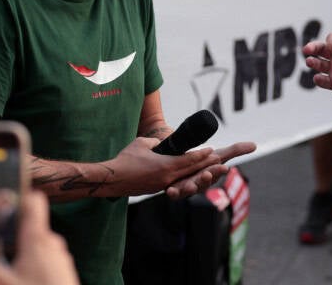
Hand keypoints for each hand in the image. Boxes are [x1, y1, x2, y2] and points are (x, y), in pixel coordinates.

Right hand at [0, 191, 79, 284]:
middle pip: (28, 228)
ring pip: (35, 246)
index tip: (3, 202)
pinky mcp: (64, 270)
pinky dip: (32, 266)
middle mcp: (52, 243)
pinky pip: (44, 260)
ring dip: (20, 254)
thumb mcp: (3, 283)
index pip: (34, 201)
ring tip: (6, 269)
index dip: (19, 196)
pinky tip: (22, 279)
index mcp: (38, 239)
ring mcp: (60, 256)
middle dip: (11, 236)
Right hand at [103, 137, 222, 197]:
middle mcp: (167, 178)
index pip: (189, 159)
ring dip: (197, 174)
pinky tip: (188, 176)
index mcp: (166, 166)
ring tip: (208, 170)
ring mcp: (162, 185)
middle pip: (191, 171)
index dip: (201, 155)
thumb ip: (156, 142)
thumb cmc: (125, 159)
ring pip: (184, 178)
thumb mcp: (143, 143)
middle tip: (219, 160)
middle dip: (206, 165)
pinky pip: (174, 182)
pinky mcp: (156, 188)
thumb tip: (162, 144)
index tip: (212, 149)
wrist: (112, 179)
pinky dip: (184, 178)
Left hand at [163, 141, 256, 198]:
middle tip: (207, 173)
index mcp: (211, 175)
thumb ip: (235, 150)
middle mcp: (200, 183)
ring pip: (189, 190)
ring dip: (190, 188)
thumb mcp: (218, 155)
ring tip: (190, 185)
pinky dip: (173, 193)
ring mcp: (187, 188)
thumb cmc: (203, 164)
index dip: (218, 171)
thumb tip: (255, 145)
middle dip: (206, 179)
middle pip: (203, 182)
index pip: (216, 173)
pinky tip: (170, 190)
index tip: (223, 167)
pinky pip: (174, 194)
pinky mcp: (174, 191)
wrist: (181, 167)